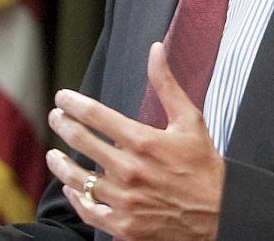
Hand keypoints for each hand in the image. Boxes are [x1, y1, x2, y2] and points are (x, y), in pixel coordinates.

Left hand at [46, 42, 224, 239]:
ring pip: (77, 178)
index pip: (94, 115)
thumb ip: (166, 84)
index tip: (62, 98)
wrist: (220, 213)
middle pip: (80, 141)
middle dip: (62, 125)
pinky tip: (72, 189)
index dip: (72, 103)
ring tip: (53, 155)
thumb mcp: (189, 120)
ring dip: (60, 164)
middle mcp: (129, 169)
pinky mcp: (124, 225)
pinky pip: (88, 210)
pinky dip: (76, 198)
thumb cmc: (204, 165)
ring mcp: (124, 200)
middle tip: (56, 118)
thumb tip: (156, 49)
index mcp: (142, 141)